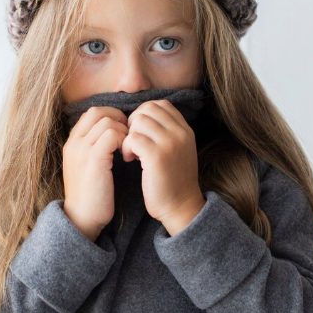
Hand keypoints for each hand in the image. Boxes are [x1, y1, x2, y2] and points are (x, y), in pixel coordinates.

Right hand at [61, 106, 128, 240]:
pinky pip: (112, 135)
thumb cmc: (91, 195)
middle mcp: (73, 142)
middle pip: (98, 111)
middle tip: (129, 136)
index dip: (111, 116)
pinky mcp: (93, 158)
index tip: (123, 132)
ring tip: (128, 147)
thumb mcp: (87, 166)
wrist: (82, 218)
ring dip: (123, 131)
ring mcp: (82, 149)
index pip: (91, 113)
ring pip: (107, 121)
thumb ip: (95, 147)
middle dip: (118, 119)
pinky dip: (124, 140)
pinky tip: (127, 154)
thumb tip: (115, 132)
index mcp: (71, 142)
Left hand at [120, 99, 205, 234]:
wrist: (181, 207)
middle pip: (147, 109)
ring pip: (139, 121)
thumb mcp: (178, 150)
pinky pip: (132, 138)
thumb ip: (167, 131)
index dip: (145, 115)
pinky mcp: (156, 157)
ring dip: (129, 135)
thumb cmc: (173, 180)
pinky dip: (126, 147)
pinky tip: (130, 159)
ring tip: (132, 152)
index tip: (141, 133)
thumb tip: (142, 115)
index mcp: (185, 130)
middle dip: (134, 123)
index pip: (161, 105)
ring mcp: (170, 144)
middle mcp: (180, 133)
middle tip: (133, 142)